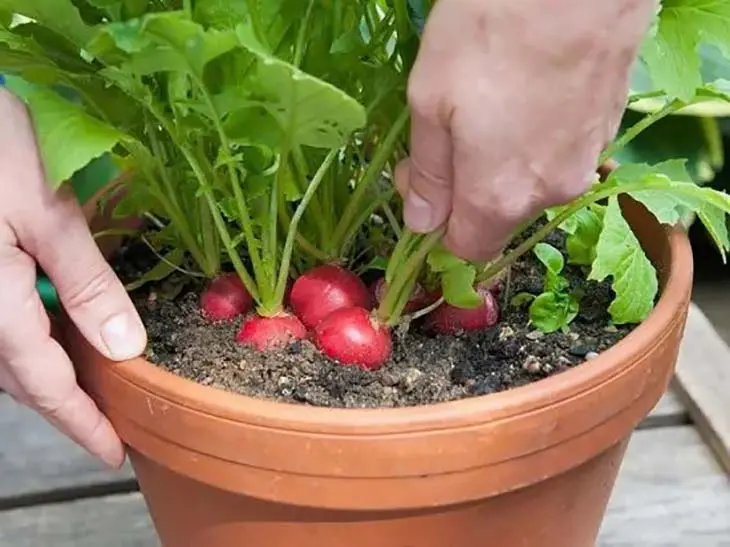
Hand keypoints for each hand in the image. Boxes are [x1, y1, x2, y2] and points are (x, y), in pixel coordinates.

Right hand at [0, 89, 145, 467]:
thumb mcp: (48, 212)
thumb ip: (86, 283)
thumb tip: (127, 348)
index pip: (43, 382)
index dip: (81, 422)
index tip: (114, 451)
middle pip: (21, 376)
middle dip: (67, 404)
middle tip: (110, 422)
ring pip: (8, 353)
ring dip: (49, 373)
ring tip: (95, 383)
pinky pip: (2, 320)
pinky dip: (32, 338)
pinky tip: (62, 327)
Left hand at [397, 0, 655, 259]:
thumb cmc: (492, 30)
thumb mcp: (431, 101)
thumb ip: (428, 175)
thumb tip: (422, 225)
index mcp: (500, 196)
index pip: (467, 249)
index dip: (437, 226)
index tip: (419, 180)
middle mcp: (550, 193)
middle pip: (499, 216)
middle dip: (467, 189)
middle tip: (446, 130)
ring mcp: (587, 160)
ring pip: (530, 182)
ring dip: (502, 160)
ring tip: (489, 100)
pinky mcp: (609, 127)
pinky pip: (559, 152)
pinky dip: (536, 137)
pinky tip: (526, 90)